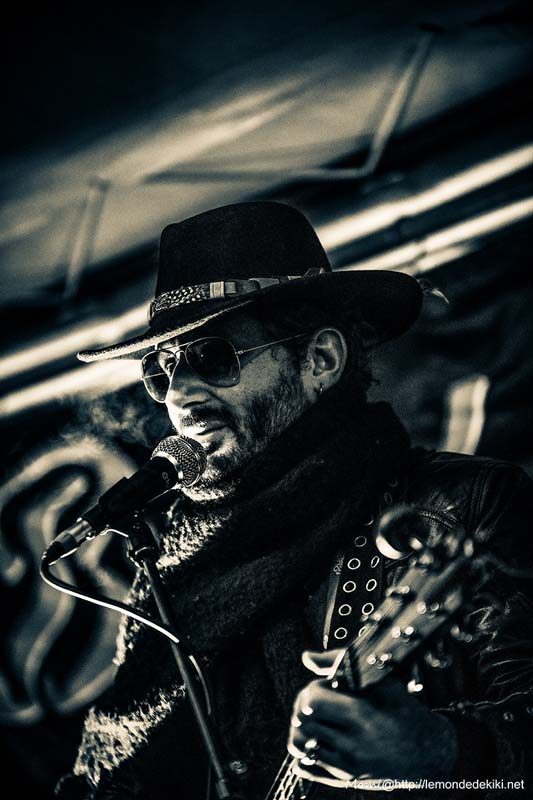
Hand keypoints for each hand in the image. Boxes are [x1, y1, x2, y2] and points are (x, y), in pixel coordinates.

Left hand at [288, 649, 457, 784]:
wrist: (428, 753)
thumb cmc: (405, 711)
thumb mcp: (382, 681)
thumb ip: (342, 663)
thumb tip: (307, 657)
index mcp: (362, 718)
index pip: (312, 701)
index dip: (315, 687)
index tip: (329, 685)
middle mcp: (352, 746)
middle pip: (301, 720)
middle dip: (305, 703)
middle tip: (321, 698)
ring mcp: (347, 767)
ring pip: (298, 743)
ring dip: (303, 725)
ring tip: (319, 717)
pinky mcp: (344, 779)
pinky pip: (304, 766)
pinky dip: (305, 750)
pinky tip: (320, 737)